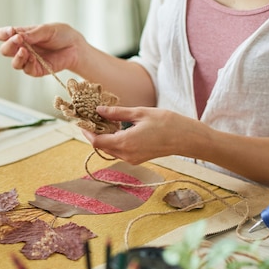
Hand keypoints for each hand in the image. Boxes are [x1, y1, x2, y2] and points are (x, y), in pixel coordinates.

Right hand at [0, 23, 84, 76]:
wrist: (76, 46)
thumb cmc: (62, 35)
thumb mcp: (46, 30)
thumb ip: (32, 34)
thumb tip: (17, 36)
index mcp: (22, 35)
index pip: (4, 35)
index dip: (3, 34)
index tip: (10, 31)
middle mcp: (23, 48)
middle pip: (5, 50)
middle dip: (9, 45)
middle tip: (18, 39)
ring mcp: (29, 60)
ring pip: (14, 63)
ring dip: (17, 56)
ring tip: (25, 50)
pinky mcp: (37, 70)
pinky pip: (27, 70)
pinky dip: (27, 64)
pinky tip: (32, 58)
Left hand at [81, 106, 195, 164]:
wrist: (187, 138)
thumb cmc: (166, 123)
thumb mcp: (140, 113)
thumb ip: (117, 113)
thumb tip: (99, 110)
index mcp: (125, 143)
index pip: (96, 141)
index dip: (86, 132)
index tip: (82, 121)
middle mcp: (126, 155)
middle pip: (101, 146)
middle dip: (94, 133)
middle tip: (91, 118)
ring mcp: (132, 159)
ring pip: (110, 150)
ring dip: (104, 137)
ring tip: (103, 121)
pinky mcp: (137, 159)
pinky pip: (119, 151)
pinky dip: (114, 141)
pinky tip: (117, 129)